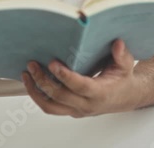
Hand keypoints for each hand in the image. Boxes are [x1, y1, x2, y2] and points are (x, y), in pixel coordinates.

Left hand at [22, 40, 136, 116]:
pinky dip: (38, 96)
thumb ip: (121, 55)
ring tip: (27, 74)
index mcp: (100, 93)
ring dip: (36, 91)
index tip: (53, 63)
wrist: (124, 97)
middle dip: (44, 80)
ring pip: (51, 106)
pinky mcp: (70, 109)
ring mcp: (76, 109)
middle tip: (33, 64)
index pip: (80, 87)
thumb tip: (117, 44)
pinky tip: (31, 82)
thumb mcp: (126, 65)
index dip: (66, 76)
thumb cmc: (122, 79)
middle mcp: (86, 104)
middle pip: (60, 97)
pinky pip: (50, 107)